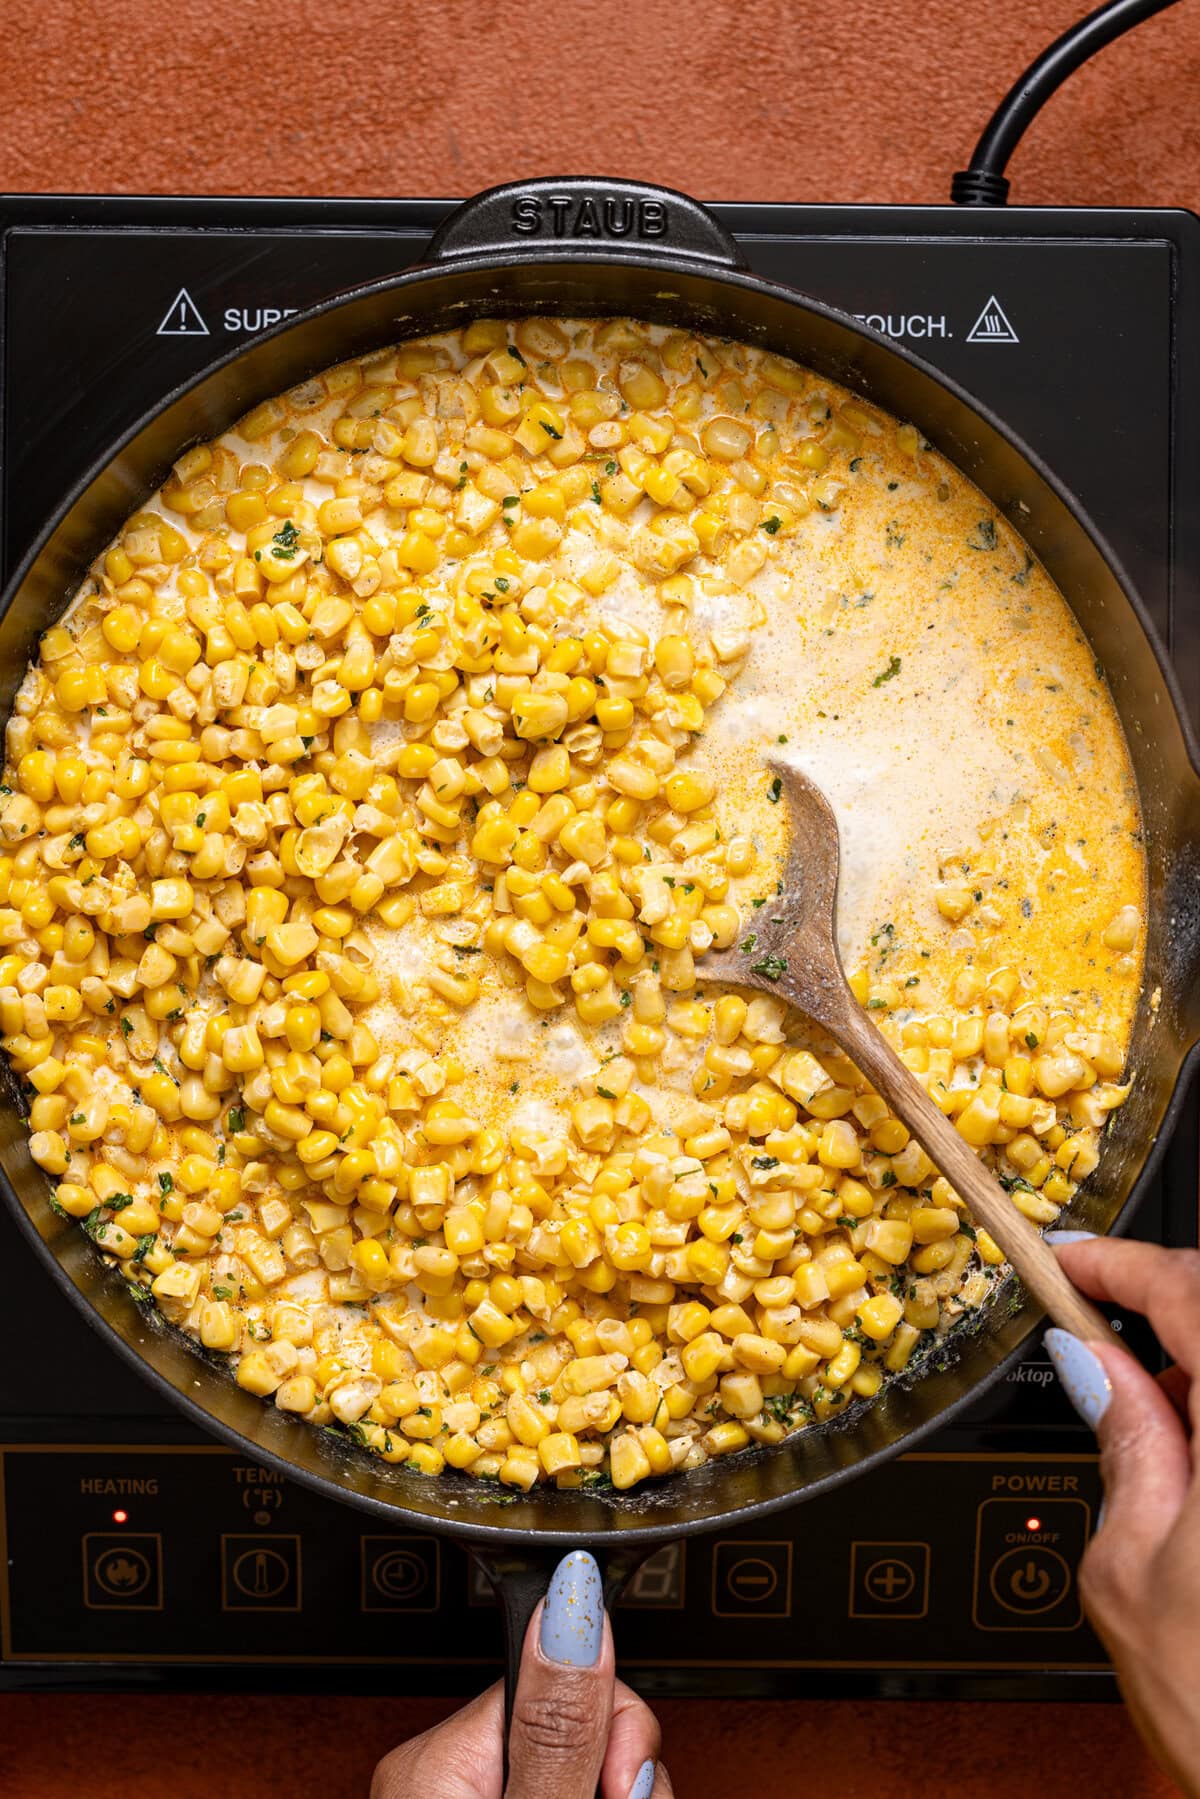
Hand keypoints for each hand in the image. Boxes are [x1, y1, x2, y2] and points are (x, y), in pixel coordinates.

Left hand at [370, 1550, 671, 1798]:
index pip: (560, 1674)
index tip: (628, 1783)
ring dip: (612, 1789)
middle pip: (576, 1718)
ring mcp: (460, 1796)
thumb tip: (574, 1595)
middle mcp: (444, 1768)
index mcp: (441, 1755)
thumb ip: (561, 1725)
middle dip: (618, 1769)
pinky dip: (586, 1797)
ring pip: (575, 1759)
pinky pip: (558, 1783)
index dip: (616, 1726)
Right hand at [1046, 1235, 1199, 1795]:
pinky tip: (1197, 1455)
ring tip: (1147, 1418)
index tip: (1066, 1258)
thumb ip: (1124, 1442)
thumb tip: (1092, 1360)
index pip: (1189, 1290)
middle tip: (1090, 1334)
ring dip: (1199, 1365)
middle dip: (1161, 1306)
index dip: (1119, 1261)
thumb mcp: (1131, 1569)